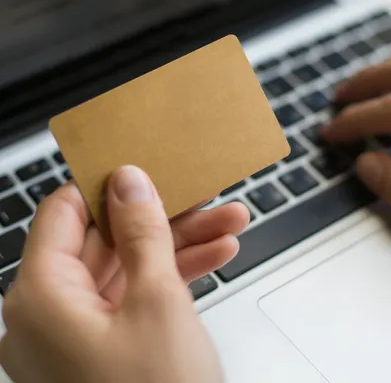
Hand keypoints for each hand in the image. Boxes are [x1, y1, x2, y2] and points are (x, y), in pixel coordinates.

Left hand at [0, 166, 248, 382]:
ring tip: (230, 223)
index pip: (62, 212)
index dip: (106, 183)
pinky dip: (173, 277)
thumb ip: (141, 232)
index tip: (144, 163)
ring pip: (127, 268)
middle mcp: (48, 316)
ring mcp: (77, 336)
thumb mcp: (158, 300)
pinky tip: (216, 256)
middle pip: (104, 240)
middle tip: (204, 195)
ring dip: (179, 244)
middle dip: (162, 216)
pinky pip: (136, 298)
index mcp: (39, 298)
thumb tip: (128, 181)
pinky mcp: (105, 350)